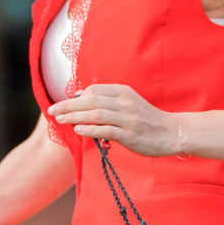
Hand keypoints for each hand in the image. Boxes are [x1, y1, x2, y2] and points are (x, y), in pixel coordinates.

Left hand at [49, 84, 186, 155]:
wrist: (172, 132)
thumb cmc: (148, 119)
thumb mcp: (130, 103)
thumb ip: (108, 100)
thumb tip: (81, 97)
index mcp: (124, 92)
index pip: (94, 90)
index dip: (77, 96)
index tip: (64, 103)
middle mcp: (125, 103)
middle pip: (90, 100)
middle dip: (68, 105)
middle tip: (52, 110)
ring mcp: (127, 119)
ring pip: (95, 114)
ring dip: (74, 116)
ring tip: (59, 119)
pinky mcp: (130, 134)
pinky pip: (105, 130)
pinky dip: (89, 129)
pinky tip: (77, 130)